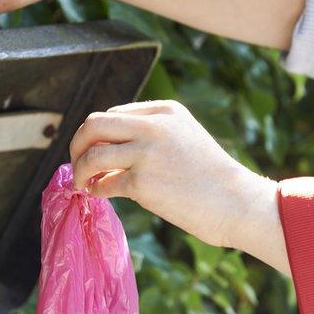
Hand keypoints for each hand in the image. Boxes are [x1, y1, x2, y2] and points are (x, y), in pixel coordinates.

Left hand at [69, 100, 275, 248]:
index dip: (98, 134)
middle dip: (77, 145)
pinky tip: (99, 194)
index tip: (94, 151)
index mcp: (165, 111)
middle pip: (94, 125)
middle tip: (77, 163)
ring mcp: (146, 153)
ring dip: (80, 170)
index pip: (114, 114)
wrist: (237, 203)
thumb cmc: (210, 176)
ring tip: (83, 182)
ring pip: (92, 154)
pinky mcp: (142, 181)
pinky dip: (95, 189)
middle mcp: (154, 126)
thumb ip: (151, 133)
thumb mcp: (184, 137)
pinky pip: (103, 183)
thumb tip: (105, 146)